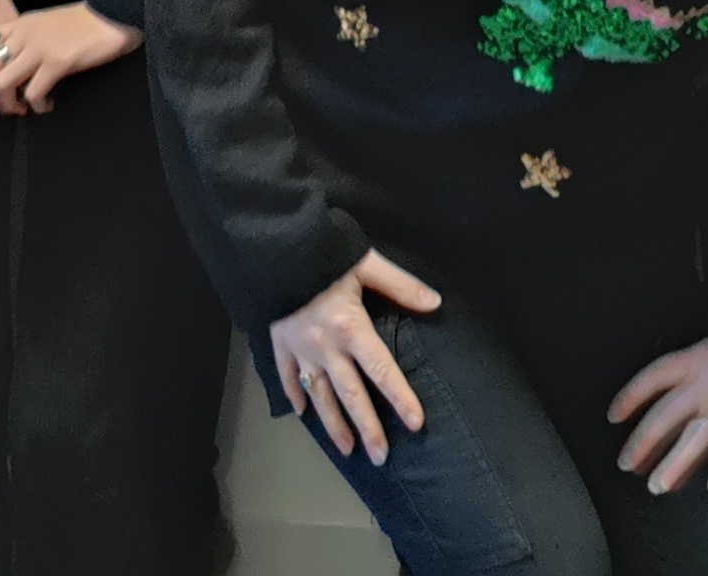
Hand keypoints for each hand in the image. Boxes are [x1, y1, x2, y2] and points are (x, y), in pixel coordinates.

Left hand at [0, 1, 140, 113]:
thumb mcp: (42, 22)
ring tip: (25, 106)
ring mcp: (38, 48)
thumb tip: (8, 54)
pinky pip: (33, 93)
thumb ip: (22, 35)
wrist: (112, 12)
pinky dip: (37, 106)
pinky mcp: (58, 62)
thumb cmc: (81, 21)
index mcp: (17, 25)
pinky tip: (48, 105)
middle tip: (6, 101)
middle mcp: (22, 36)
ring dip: (10, 103)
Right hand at [271, 250, 440, 465]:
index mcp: (350, 327)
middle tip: (381, 457)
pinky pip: (288, 377)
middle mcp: (326, 347)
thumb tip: (435, 303)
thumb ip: (400, 284)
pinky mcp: (279, 344)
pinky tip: (303, 415)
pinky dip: (295, 396)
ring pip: (320, 395)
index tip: (415, 423)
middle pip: (351, 394)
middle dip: (368, 428)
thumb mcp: (365, 263)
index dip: (400, 397)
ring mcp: (300, 350)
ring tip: (347, 450)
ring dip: (334, 425)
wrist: (272, 249)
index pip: (381, 369)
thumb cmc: (322, 254)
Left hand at [609, 337, 707, 495]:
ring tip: (660, 485)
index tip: (614, 416)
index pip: (652, 378)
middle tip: (628, 465)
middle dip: (644, 443)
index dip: (630, 397)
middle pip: (666, 418)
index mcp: (692, 361)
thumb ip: (695, 364)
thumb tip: (674, 385)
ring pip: (695, 440)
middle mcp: (705, 385)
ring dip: (676, 465)